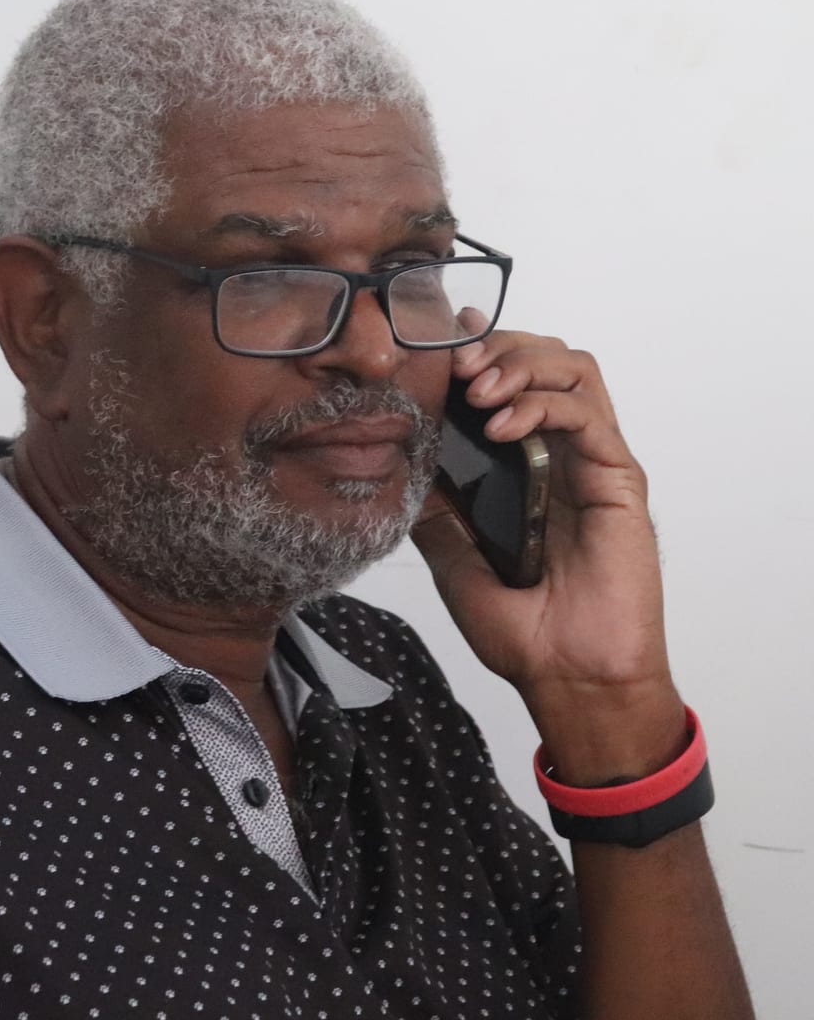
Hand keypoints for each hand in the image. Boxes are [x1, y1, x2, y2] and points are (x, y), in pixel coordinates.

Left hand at [411, 330, 687, 782]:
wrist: (568, 679)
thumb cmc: (524, 631)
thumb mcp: (453, 559)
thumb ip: (434, 509)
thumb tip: (398, 463)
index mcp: (529, 466)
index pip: (513, 379)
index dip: (482, 349)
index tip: (440, 340)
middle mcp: (565, 455)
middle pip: (547, 357)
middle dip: (499, 346)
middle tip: (457, 366)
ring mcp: (595, 463)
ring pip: (574, 370)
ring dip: (522, 364)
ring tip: (479, 392)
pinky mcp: (620, 479)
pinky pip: (588, 415)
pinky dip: (541, 405)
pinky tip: (500, 428)